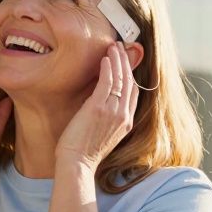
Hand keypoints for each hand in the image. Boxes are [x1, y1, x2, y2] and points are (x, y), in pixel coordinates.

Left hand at [55, 43, 137, 170]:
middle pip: (130, 81)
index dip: (130, 74)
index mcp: (126, 122)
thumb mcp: (102, 134)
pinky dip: (108, 67)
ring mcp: (113, 111)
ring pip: (120, 79)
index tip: (124, 62)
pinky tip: (105, 58)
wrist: (77, 164)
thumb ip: (105, 117)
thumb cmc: (83, 153)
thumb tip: (97, 103)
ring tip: (113, 46)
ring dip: (117, 59)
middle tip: (120, 47)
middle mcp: (123, 115)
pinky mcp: (98, 108)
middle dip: (125, 62)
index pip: (133, 93)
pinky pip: (107, 82)